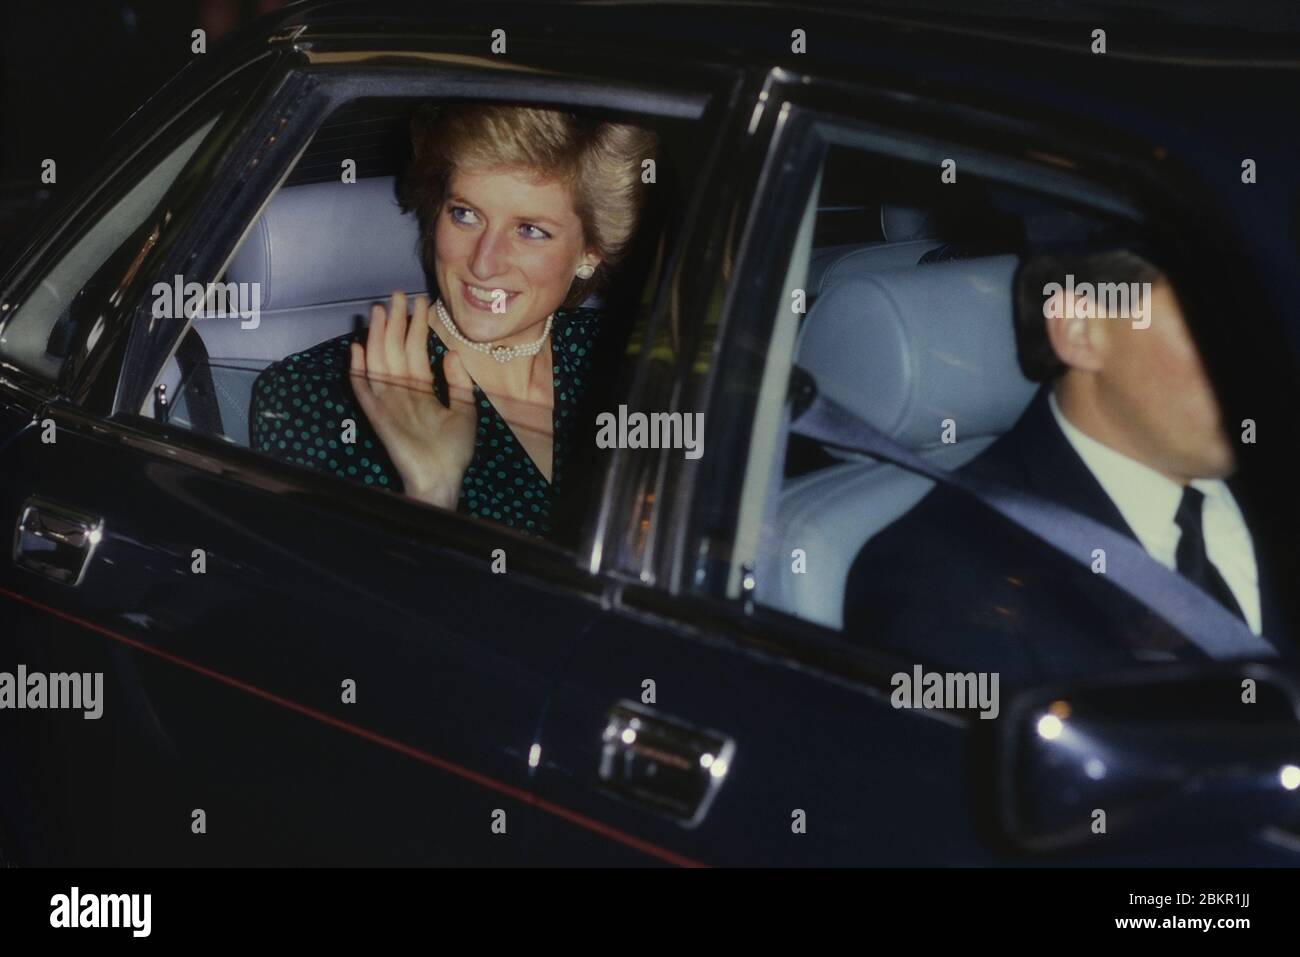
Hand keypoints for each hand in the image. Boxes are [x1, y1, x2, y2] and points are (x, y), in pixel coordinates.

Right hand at [349, 291, 476, 508]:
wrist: (442, 477)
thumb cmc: (454, 450)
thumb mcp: (465, 409)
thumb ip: (458, 382)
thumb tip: (451, 352)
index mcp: (422, 389)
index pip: (416, 350)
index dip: (417, 326)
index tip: (421, 301)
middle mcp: (402, 391)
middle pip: (395, 350)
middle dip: (395, 322)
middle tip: (396, 294)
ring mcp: (388, 401)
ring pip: (378, 362)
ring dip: (377, 336)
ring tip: (380, 311)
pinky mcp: (378, 416)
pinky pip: (364, 390)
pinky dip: (358, 370)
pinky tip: (357, 349)